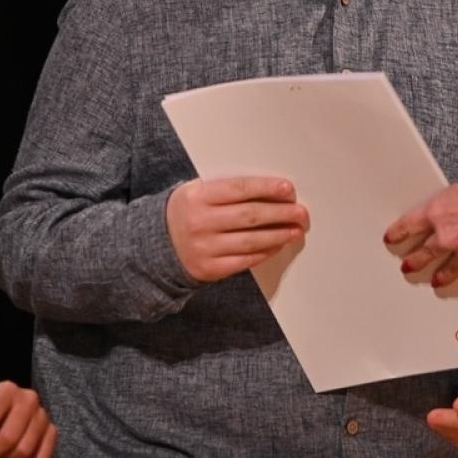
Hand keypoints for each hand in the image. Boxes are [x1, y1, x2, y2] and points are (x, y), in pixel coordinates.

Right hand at [166, 176, 308, 282]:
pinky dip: (265, 251)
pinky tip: (278, 244)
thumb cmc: (186, 212)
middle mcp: (200, 222)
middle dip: (281, 213)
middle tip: (301, 213)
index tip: (288, 189)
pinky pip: (245, 260)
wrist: (156, 245)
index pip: (240, 189)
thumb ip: (226, 189)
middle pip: (250, 216)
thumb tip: (270, 191)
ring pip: (251, 240)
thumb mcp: (196, 192)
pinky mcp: (210, 268)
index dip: (267, 188)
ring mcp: (204, 248)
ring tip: (295, 230)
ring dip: (279, 234)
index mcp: (197, 196)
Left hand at [383, 172, 457, 289]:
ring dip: (442, 276)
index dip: (398, 232)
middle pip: (425, 252)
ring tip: (437, 282)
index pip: (409, 224)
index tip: (392, 238)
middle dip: (415, 260)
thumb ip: (454, 200)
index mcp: (436, 212)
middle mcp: (446, 235)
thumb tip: (457, 201)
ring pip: (448, 269)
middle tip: (408, 267)